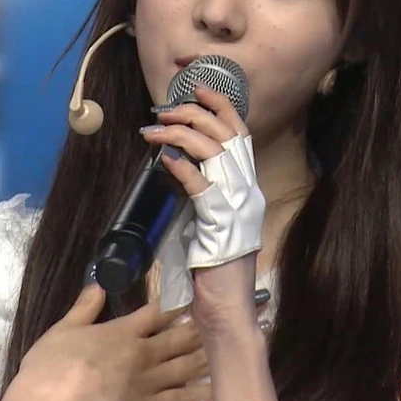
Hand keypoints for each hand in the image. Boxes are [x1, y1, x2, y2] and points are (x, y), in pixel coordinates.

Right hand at [0, 284, 210, 400]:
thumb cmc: (48, 370)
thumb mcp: (62, 330)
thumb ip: (84, 307)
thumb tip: (98, 284)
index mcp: (123, 332)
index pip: (157, 312)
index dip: (177, 302)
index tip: (192, 295)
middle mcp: (141, 355)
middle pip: (178, 337)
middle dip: (197, 328)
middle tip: (217, 321)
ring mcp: (145, 385)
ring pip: (184, 368)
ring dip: (202, 358)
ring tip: (219, 351)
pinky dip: (194, 395)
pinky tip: (208, 390)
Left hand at [141, 85, 264, 333]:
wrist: (227, 311)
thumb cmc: (214, 271)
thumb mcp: (209, 223)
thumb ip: (200, 194)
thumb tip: (174, 165)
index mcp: (246, 188)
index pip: (239, 135)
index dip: (221, 107)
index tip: (197, 89)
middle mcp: (247, 191)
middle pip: (227, 135)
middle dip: (194, 114)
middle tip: (164, 110)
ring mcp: (237, 206)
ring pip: (215, 152)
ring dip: (181, 134)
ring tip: (154, 130)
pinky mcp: (222, 223)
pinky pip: (202, 185)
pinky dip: (182, 168)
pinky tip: (164, 159)